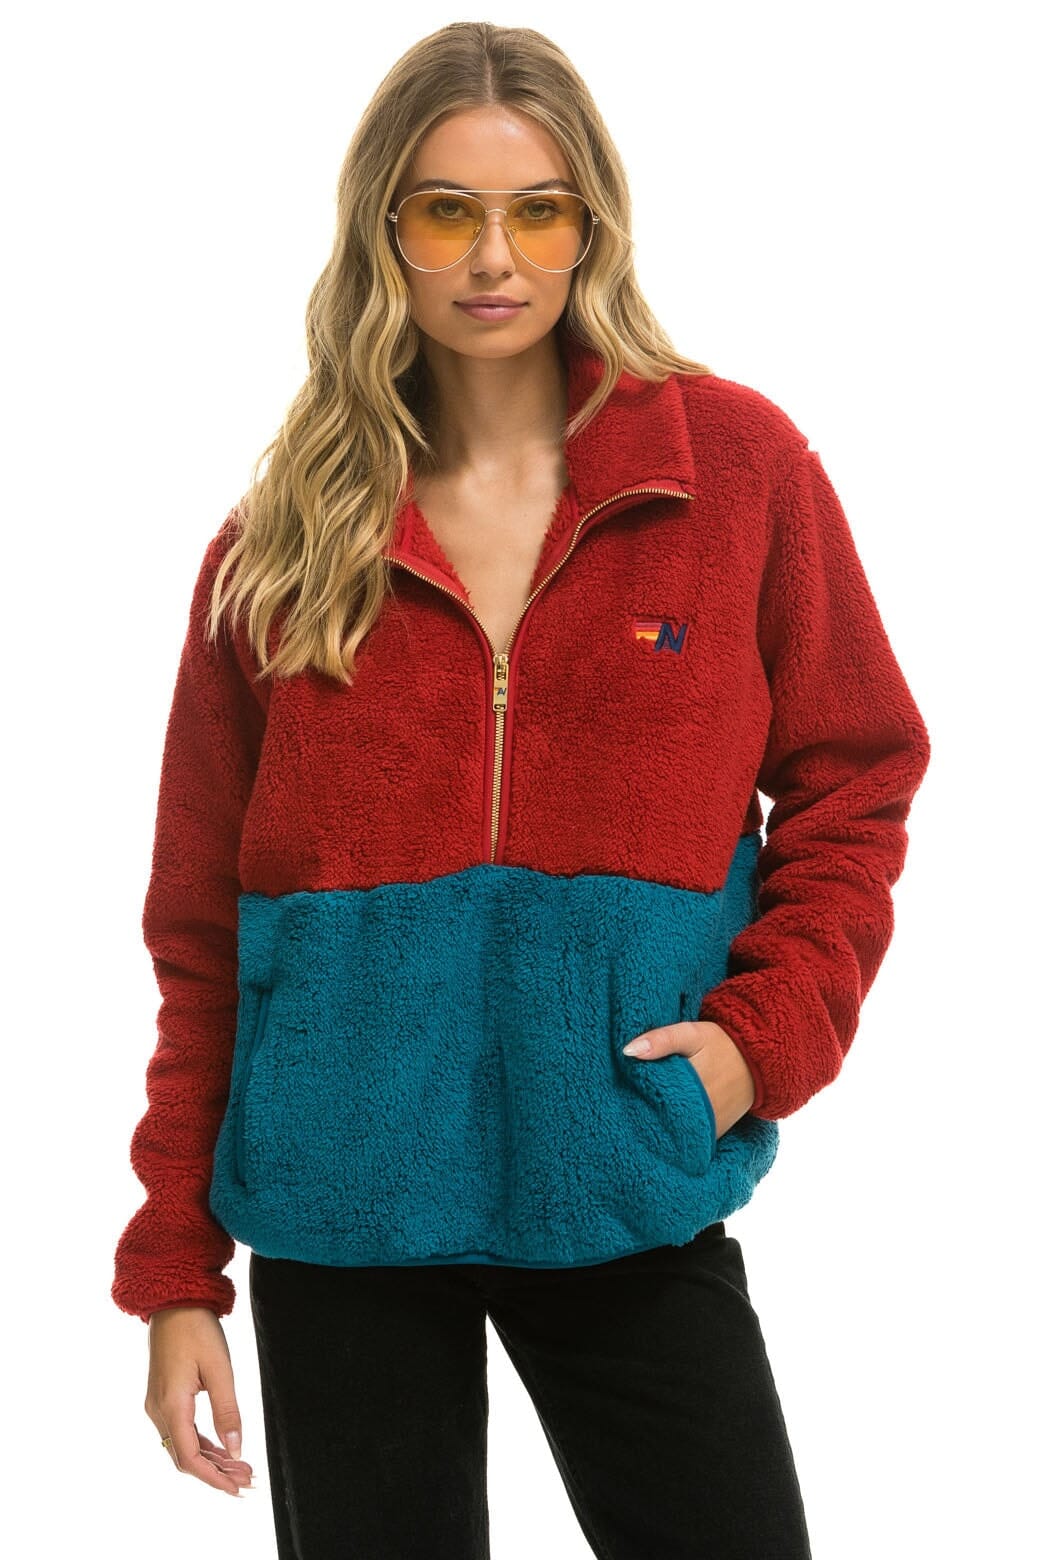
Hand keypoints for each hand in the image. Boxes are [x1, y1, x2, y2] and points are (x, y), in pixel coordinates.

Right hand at [144, 1306, 254, 1496]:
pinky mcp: (162, 1397)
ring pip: (182, 1446)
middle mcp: (158, 1411)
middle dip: (215, 1472)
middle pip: (185, 1457)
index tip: (237, 1489)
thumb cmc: (197, 1329)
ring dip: (210, 1459)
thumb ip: (228, 1411)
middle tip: (247, 1479)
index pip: (190, 1458)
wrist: (173, 1302)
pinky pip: (180, 1431)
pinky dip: (201, 1443)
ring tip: (240, 1467)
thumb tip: (235, 1450)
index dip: (213, 1478)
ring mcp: (157, 1405)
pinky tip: (222, 1448)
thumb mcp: (220, 1369)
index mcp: (172, 1405)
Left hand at [622, 1020, 755, 1138]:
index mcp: (690, 1084)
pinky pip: (691, 1140)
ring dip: (659, 1128)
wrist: (756, 1060)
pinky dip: (678, 1136)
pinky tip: (665, 1126)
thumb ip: (661, 1040)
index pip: (651, 1099)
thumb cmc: (720, 1044)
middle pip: (661, 1120)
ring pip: (675, 1135)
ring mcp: (710, 1126)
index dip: (632, 1100)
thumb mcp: (690, 1033)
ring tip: (641, 1121)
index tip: (619, 1097)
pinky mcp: (716, 1133)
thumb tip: (627, 1051)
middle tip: (626, 1110)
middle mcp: (701, 1111)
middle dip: (642, 1116)